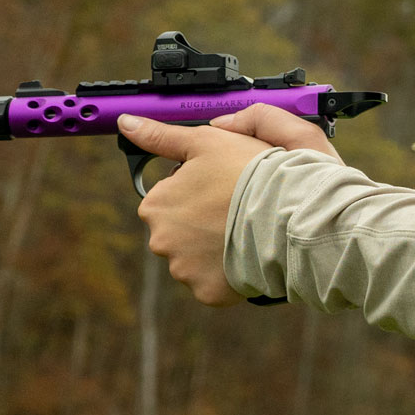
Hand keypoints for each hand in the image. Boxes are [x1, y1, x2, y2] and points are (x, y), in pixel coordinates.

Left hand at [121, 105, 343, 306]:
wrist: (288, 214)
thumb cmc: (250, 172)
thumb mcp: (204, 140)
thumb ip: (160, 135)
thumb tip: (127, 123)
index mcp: (155, 205)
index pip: (168, 198)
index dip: (197, 189)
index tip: (222, 186)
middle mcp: (161, 240)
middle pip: (179, 230)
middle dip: (201, 222)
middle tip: (234, 208)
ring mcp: (183, 270)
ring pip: (196, 258)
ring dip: (214, 248)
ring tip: (244, 231)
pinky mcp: (207, 292)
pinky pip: (214, 283)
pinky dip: (227, 273)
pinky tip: (245, 255)